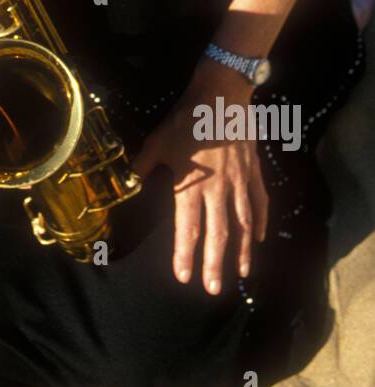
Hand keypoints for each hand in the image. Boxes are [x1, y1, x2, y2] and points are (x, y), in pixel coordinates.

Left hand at [130, 72, 269, 295]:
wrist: (221, 95)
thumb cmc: (186, 119)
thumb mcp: (158, 142)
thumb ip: (143, 166)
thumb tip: (128, 182)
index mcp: (192, 186)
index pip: (188, 228)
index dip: (185, 255)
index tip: (184, 278)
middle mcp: (218, 191)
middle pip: (218, 234)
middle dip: (214, 264)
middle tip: (214, 290)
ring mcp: (240, 184)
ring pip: (242, 225)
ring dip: (243, 251)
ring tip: (242, 275)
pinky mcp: (254, 174)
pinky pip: (258, 204)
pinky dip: (259, 223)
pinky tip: (258, 238)